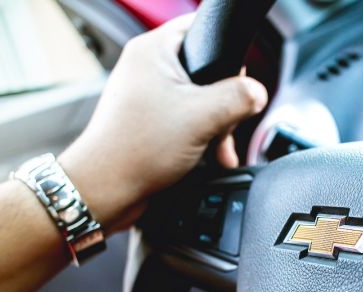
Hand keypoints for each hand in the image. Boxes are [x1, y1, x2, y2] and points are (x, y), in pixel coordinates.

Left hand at [58, 14, 267, 232]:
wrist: (105, 191)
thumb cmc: (135, 150)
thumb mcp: (202, 118)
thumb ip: (238, 98)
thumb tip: (257, 92)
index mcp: (153, 51)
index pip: (202, 29)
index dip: (226, 55)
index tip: (236, 82)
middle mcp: (148, 68)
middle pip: (207, 70)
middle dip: (225, 105)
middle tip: (223, 126)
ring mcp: (148, 96)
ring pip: (200, 100)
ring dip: (217, 127)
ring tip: (217, 149)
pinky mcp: (150, 122)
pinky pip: (187, 120)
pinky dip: (202, 138)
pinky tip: (210, 157)